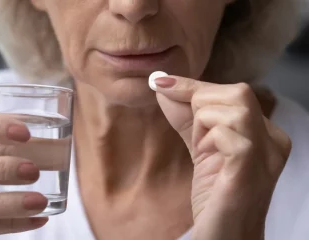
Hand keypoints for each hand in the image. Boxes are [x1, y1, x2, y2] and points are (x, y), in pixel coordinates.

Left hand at [154, 76, 290, 239]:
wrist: (224, 237)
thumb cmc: (215, 196)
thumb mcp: (201, 147)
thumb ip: (186, 117)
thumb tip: (163, 84)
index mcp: (264, 132)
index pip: (231, 92)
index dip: (193, 87)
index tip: (160, 83)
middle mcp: (273, 139)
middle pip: (237, 91)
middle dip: (200, 104)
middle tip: (197, 138)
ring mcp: (266, 154)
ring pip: (234, 106)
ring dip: (204, 122)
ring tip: (203, 149)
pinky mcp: (251, 169)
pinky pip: (229, 133)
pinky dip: (209, 138)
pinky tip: (207, 157)